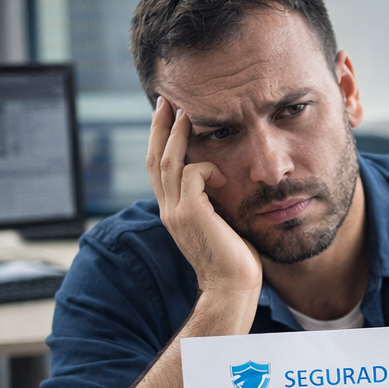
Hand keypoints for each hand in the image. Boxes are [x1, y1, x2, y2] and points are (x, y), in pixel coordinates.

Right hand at [146, 97, 263, 297]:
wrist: (232, 287)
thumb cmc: (234, 258)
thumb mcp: (219, 221)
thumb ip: (212, 199)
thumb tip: (220, 176)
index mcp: (173, 211)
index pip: (158, 169)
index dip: (159, 141)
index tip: (167, 116)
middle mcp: (168, 210)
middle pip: (154, 159)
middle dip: (159, 128)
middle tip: (164, 101)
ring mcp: (176, 212)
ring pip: (168, 161)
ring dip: (177, 134)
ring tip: (186, 112)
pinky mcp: (191, 214)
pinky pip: (191, 174)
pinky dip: (206, 167)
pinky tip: (223, 175)